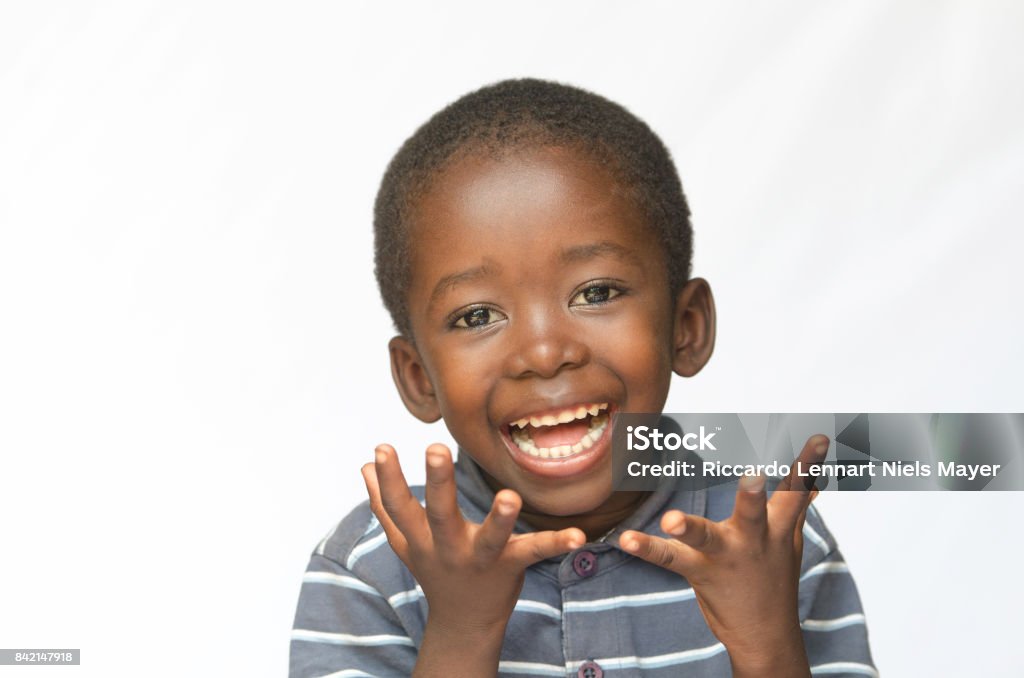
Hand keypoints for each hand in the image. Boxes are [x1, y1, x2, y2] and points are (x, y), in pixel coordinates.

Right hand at [362, 443, 583, 673]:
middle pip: (439, 514)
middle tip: (436, 449)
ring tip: (509, 497)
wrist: (463, 624)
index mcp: (421, 537)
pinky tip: (577, 535)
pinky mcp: (511, 566)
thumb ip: (384, 504)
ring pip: (490, 538)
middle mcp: (447, 547)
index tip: (382, 448)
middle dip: (438, 483)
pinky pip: (534, 552)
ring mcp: (480, 558)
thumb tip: (364, 467)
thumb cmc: (436, 570)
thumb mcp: (405, 540)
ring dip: (500, 518)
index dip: (390, 478)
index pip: (398, 506)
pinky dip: (557, 544)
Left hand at [620, 435, 828, 677]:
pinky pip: (669, 559)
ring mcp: (725, 557)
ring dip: (689, 528)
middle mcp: (753, 540)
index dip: (807, 464)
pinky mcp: (700, 572)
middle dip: (753, 495)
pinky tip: (625, 539)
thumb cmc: (774, 579)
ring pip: (707, 539)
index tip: (819, 438)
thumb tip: (816, 481)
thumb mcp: (790, 541)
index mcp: (776, 527)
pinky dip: (646, 548)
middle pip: (754, 513)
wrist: (766, 635)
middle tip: (753, 474)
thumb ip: (796, 506)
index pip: (795, 491)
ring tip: (671, 519)